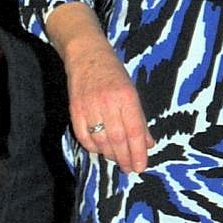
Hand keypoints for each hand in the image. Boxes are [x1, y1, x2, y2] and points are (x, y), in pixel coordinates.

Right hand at [65, 43, 150, 171]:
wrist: (86, 53)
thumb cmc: (113, 73)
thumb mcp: (132, 91)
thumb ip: (139, 119)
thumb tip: (148, 144)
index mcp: (127, 97)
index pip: (135, 131)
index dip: (138, 152)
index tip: (141, 166)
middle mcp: (108, 102)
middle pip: (118, 140)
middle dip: (125, 159)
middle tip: (130, 169)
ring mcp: (89, 106)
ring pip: (101, 141)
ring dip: (110, 155)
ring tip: (117, 159)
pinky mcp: (75, 109)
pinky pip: (84, 137)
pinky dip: (93, 147)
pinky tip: (100, 149)